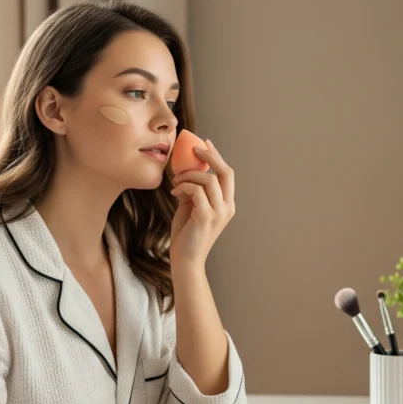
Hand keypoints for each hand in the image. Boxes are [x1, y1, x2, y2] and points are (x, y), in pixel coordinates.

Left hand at [169, 140, 234, 267]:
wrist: (186, 260)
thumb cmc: (187, 235)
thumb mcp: (192, 207)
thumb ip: (194, 191)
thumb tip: (188, 173)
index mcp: (227, 204)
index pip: (228, 174)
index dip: (217, 156)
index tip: (205, 143)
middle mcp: (227, 207)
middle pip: (226, 172)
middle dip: (210, 156)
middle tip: (194, 150)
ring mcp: (218, 213)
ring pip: (209, 180)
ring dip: (189, 175)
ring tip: (176, 181)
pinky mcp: (206, 217)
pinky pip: (196, 191)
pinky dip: (184, 186)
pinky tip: (174, 192)